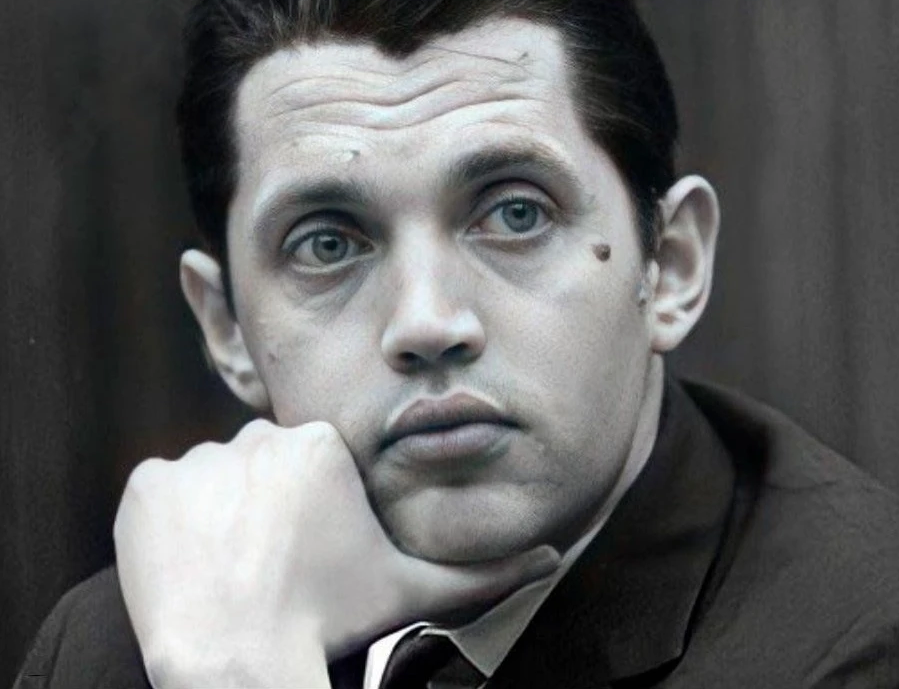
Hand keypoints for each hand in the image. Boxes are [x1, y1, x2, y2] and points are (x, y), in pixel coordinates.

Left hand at [114, 419, 558, 687]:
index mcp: (322, 444)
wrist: (236, 660)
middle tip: (275, 564)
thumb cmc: (328, 619)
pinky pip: (163, 495)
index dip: (312, 513)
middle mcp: (259, 436)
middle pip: (265, 469)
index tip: (309, 553)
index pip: (312, 465)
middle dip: (270, 510)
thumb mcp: (411, 591)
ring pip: (216, 482)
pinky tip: (196, 564)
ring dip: (223, 517)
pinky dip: (174, 525)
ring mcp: (197, 459)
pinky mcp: (146, 486)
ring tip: (236, 570)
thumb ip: (482, 570)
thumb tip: (552, 558)